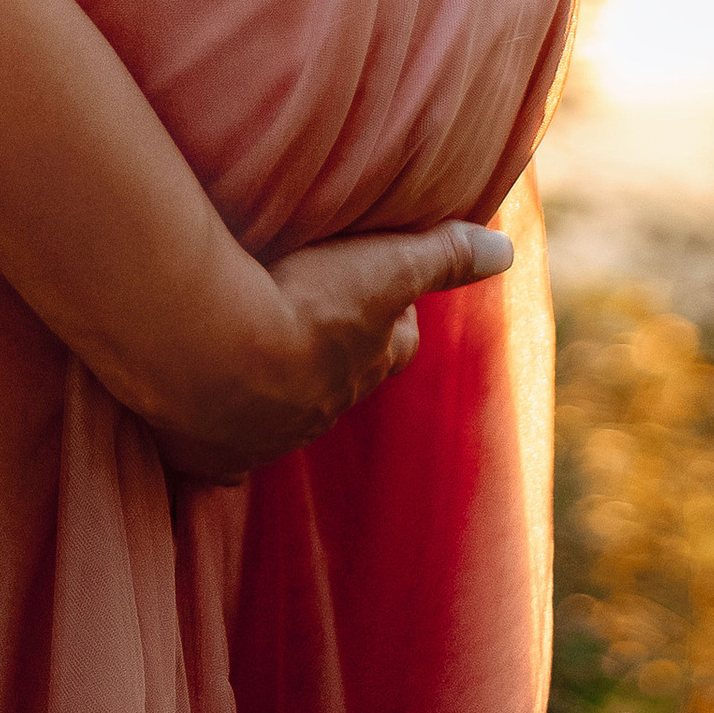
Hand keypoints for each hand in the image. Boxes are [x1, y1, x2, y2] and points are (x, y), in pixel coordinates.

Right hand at [140, 216, 514, 483]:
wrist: (214, 352)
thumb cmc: (303, 301)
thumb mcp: (384, 266)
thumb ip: (443, 256)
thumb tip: (506, 252)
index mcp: (364, 364)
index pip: (395, 344)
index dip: (391, 319)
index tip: (377, 290)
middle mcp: (323, 408)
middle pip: (339, 382)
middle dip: (331, 354)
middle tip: (308, 313)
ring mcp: (268, 437)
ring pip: (281, 417)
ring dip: (272, 388)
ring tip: (247, 351)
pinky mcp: (214, 455)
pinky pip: (223, 460)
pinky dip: (220, 444)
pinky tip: (208, 428)